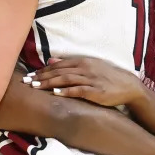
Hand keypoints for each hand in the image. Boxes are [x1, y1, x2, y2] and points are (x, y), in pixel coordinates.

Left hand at [27, 56, 145, 107]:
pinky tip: (55, 93)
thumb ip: (69, 64)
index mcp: (82, 61)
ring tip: (35, 86)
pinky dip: (66, 91)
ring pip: (65, 80)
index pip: (58, 65)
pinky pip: (78, 90)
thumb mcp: (89, 66)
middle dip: (41, 76)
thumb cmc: (107, 76)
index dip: (42, 70)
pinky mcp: (96, 91)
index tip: (29, 75)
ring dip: (48, 83)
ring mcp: (90, 79)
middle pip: (58, 72)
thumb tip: (50, 61)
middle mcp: (85, 68)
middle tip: (26, 81)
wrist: (128, 86)